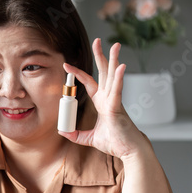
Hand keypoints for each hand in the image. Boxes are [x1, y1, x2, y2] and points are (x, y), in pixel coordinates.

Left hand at [59, 38, 147, 158]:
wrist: (128, 151)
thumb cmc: (115, 143)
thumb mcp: (90, 138)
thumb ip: (76, 135)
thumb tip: (63, 132)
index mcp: (103, 102)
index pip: (89, 83)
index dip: (78, 74)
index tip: (67, 65)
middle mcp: (109, 98)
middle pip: (103, 72)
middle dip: (100, 56)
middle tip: (98, 41)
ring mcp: (114, 101)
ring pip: (112, 76)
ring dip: (113, 60)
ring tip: (115, 45)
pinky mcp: (118, 107)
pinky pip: (117, 90)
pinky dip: (118, 78)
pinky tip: (121, 66)